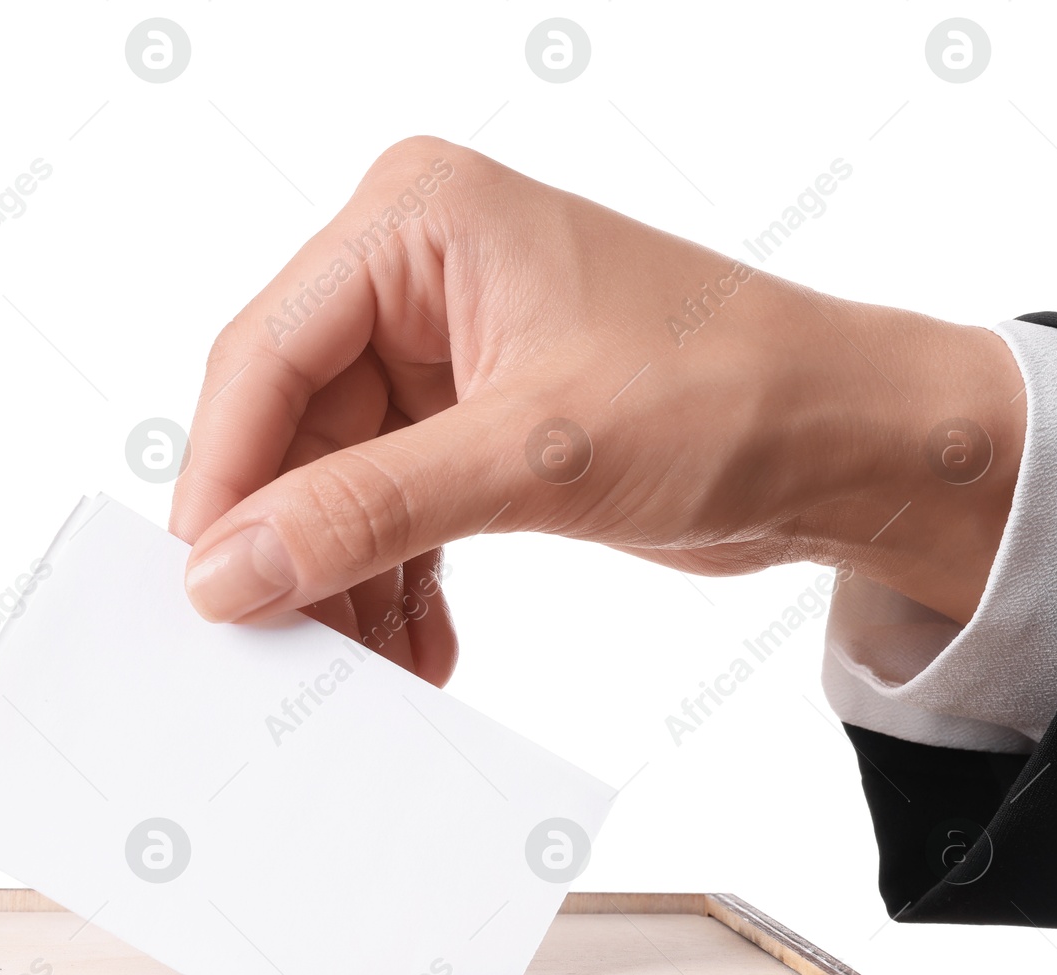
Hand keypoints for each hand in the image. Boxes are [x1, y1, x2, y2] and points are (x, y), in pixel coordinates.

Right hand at [170, 138, 1024, 684]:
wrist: (852, 442)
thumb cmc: (731, 393)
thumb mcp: (532, 453)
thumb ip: (368, 510)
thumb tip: (230, 569)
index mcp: (416, 222)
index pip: (265, 353)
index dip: (228, 477)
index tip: (205, 585)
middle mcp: (415, 275)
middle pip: (293, 427)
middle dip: (295, 548)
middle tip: (283, 650)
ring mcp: (441, 352)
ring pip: (339, 483)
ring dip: (349, 583)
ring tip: (368, 670)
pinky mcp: (473, 422)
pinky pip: (396, 510)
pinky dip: (400, 583)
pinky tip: (420, 649)